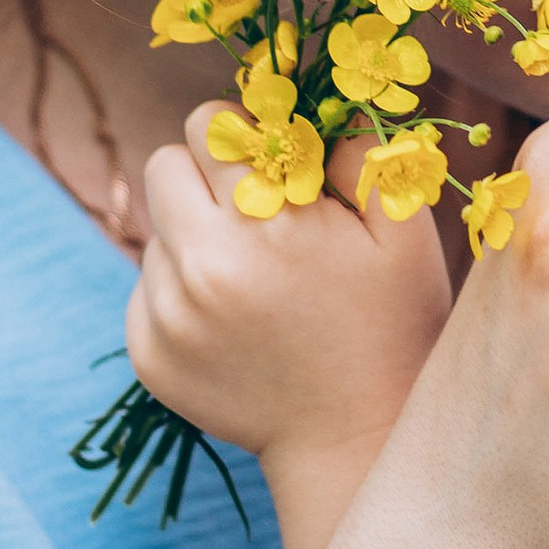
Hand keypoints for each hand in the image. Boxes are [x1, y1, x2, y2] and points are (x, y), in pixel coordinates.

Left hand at [128, 115, 454, 548]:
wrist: (357, 438)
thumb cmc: (392, 322)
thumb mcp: (403, 229)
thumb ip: (357, 154)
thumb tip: (306, 109)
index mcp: (264, 222)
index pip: (208, 125)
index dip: (244, 136)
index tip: (275, 165)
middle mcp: (202, 266)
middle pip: (163, 166)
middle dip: (206, 174)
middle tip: (254, 210)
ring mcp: (167, 315)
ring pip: (154, 229)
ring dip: (195, 234)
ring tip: (254, 277)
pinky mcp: (147, 353)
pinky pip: (145, 287)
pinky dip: (182, 290)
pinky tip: (236, 319)